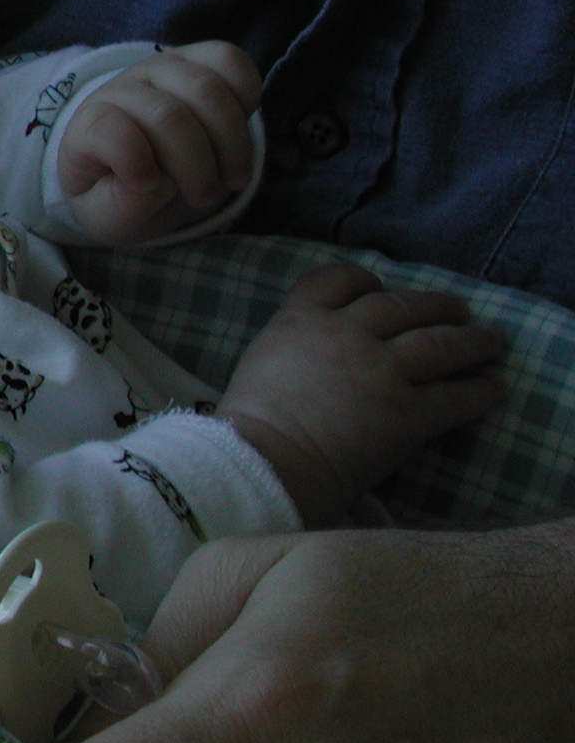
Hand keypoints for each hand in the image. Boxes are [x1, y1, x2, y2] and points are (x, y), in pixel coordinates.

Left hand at [61, 43, 261, 244]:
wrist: (141, 169)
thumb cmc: (122, 195)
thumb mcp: (110, 216)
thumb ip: (125, 204)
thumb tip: (159, 181)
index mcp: (88, 127)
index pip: (105, 128)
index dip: (131, 159)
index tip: (148, 185)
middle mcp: (123, 88)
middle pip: (167, 116)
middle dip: (196, 165)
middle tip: (204, 198)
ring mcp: (163, 68)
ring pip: (206, 89)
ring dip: (231, 142)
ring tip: (232, 178)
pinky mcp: (200, 58)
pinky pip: (232, 61)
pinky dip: (247, 99)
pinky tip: (239, 134)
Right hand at [216, 265, 503, 525]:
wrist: (260, 463)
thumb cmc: (248, 424)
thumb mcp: (262, 360)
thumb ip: (296, 344)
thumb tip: (318, 355)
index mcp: (302, 320)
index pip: (340, 279)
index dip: (366, 282)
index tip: (380, 289)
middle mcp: (346, 334)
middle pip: (403, 305)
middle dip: (436, 306)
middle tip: (457, 311)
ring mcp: (381, 371)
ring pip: (440, 343)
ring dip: (472, 341)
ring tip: (490, 342)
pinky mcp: (408, 413)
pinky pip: (456, 397)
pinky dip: (480, 392)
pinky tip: (493, 390)